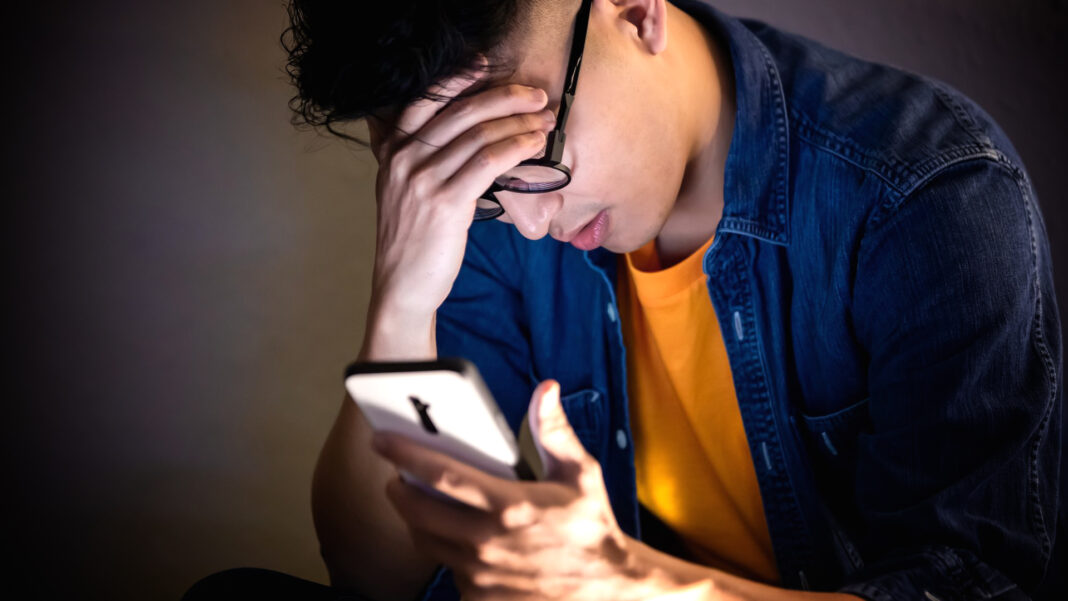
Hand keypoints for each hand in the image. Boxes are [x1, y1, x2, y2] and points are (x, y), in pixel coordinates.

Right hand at [364, 56, 556, 318]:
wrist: (402, 285)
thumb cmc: (413, 239)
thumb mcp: (403, 190)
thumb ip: (419, 158)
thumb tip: (458, 132)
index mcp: (392, 150)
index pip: (424, 99)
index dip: (457, 77)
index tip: (487, 65)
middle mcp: (403, 158)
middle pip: (461, 111)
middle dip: (505, 98)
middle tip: (537, 97)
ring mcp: (422, 179)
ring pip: (479, 134)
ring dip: (520, 124)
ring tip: (547, 123)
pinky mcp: (445, 202)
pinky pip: (488, 162)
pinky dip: (516, 147)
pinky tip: (535, 145)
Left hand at [371, 380, 663, 600]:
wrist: (607, 588)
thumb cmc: (592, 527)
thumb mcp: (581, 474)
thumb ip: (556, 431)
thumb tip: (545, 389)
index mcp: (510, 506)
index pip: (443, 476)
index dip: (406, 455)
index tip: (383, 441)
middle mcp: (489, 543)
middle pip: (419, 514)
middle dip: (399, 491)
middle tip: (395, 477)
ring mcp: (481, 576)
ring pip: (427, 544)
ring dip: (417, 522)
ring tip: (420, 504)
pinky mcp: (480, 598)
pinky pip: (447, 571)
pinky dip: (446, 552)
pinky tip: (456, 538)